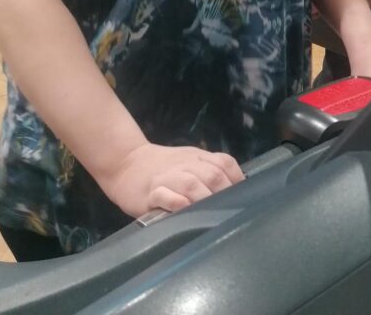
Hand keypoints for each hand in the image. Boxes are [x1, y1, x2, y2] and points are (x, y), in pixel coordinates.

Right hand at [97, 141, 243, 217]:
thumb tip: (236, 189)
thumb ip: (209, 170)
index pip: (224, 162)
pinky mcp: (149, 193)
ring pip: (191, 184)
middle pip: (212, 174)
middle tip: (229, 211)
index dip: (236, 179)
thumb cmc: (164, 167)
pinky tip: (185, 210)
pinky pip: (165, 196)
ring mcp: (167, 178)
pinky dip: (177, 203)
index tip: (243, 197)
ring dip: (205, 199)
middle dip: (224, 193)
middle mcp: (186, 165)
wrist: (127, 162)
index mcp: (198, 157)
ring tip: (211, 213)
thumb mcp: (189, 161)